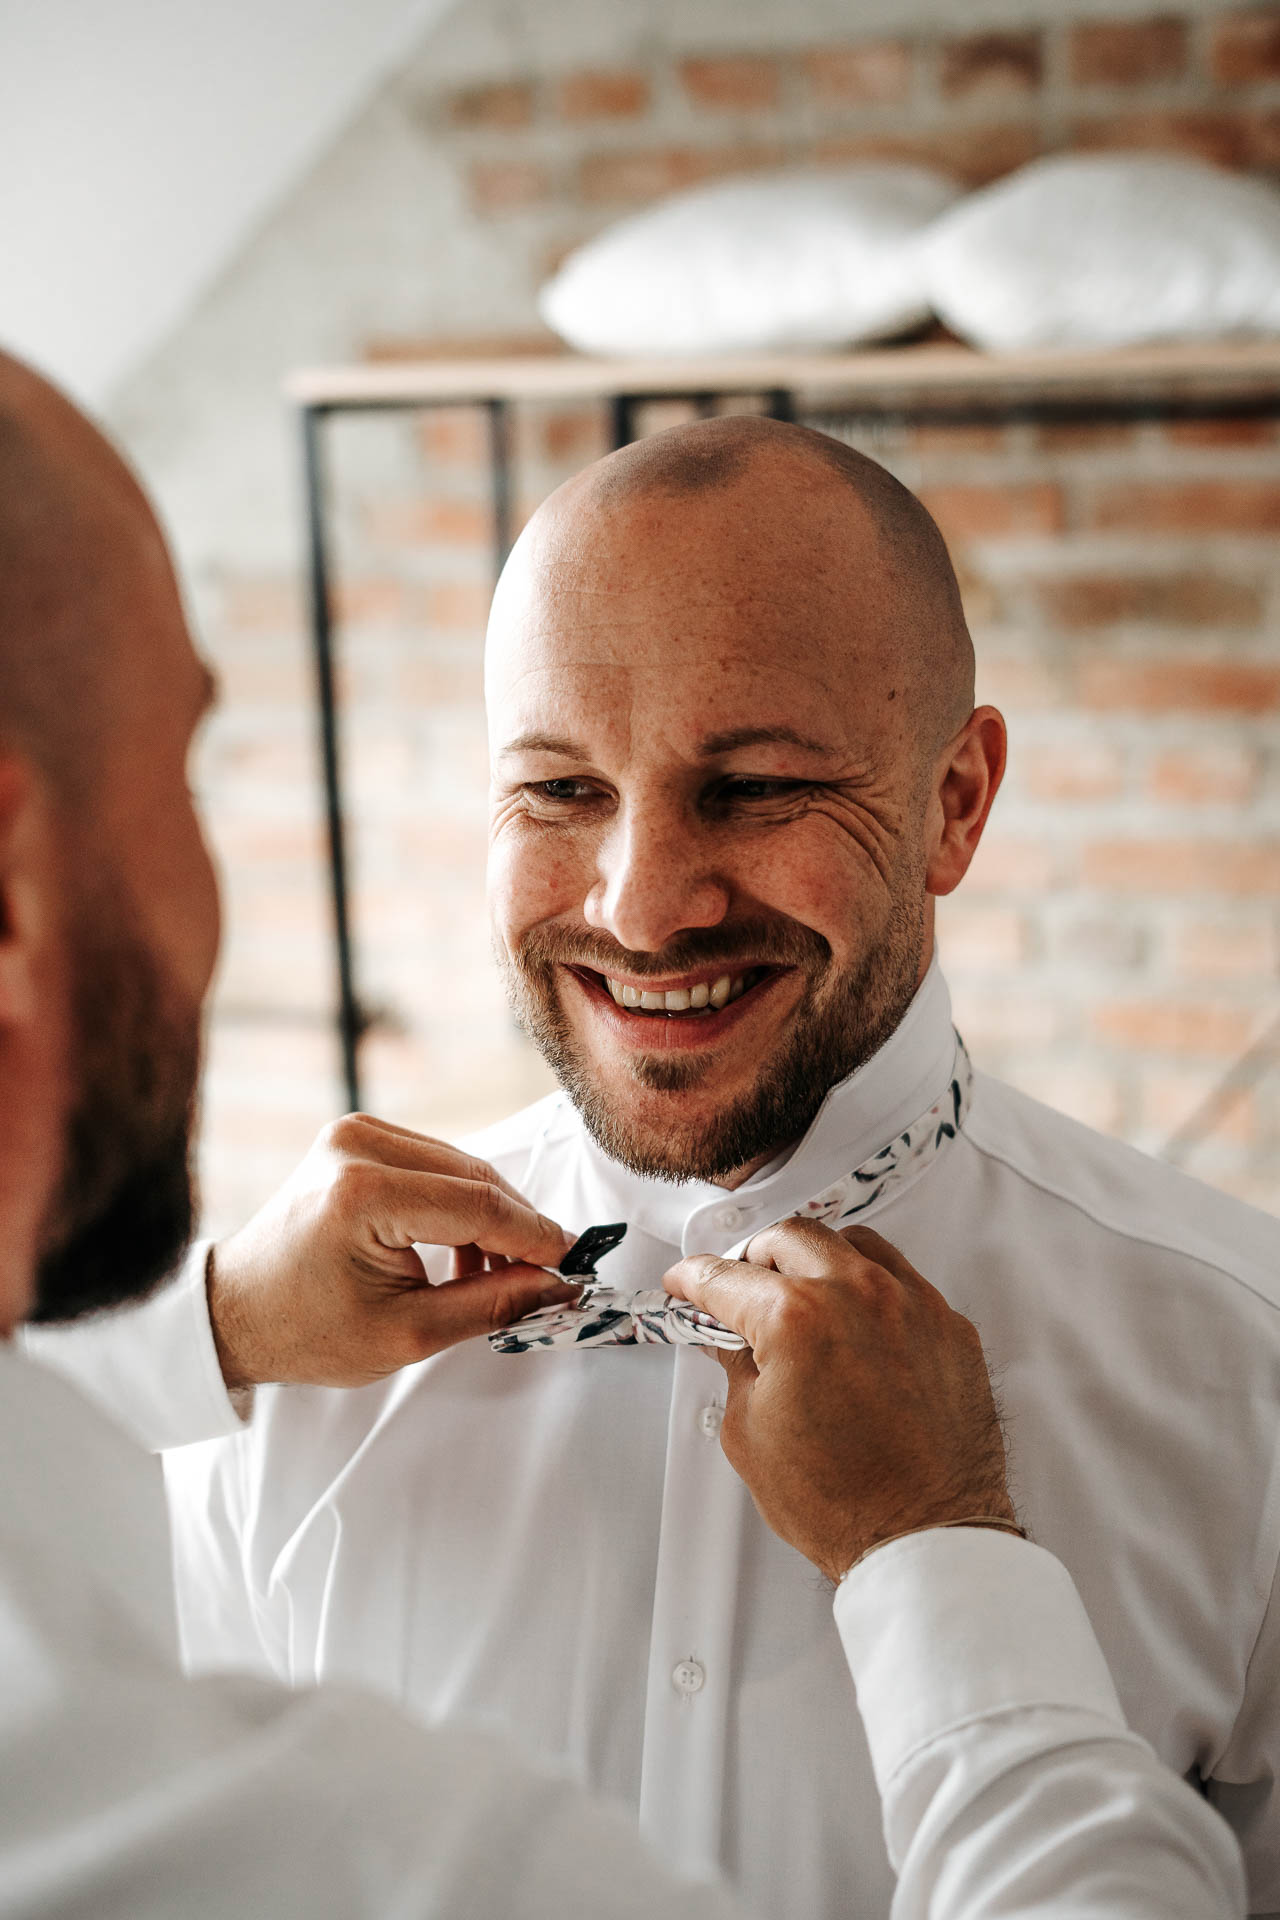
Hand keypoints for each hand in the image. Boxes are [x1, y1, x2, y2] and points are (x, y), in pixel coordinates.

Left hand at [208, 1113, 577, 1390]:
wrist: (236, 1311)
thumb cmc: (306, 1331)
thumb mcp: (407, 1334)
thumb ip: (490, 1304)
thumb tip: (557, 1287)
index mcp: (363, 1193)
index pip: (478, 1205)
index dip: (536, 1237)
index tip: (575, 1265)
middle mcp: (357, 1145)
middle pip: (475, 1177)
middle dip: (519, 1226)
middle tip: (552, 1272)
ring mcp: (355, 1133)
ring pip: (461, 1166)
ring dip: (491, 1215)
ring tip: (500, 1273)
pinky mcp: (357, 1136)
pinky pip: (434, 1162)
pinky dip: (460, 1202)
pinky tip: (463, 1250)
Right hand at [664, 1220, 1014, 1583]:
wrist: (925, 1538)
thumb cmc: (845, 1503)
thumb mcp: (751, 1434)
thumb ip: (736, 1368)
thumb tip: (730, 1341)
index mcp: (796, 1318)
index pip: (726, 1276)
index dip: (693, 1280)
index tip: (687, 1285)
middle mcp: (858, 1296)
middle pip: (789, 1239)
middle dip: (753, 1257)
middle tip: (738, 1287)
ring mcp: (912, 1305)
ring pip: (853, 1244)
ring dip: (816, 1259)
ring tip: (800, 1291)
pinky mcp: (950, 1327)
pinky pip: (904, 1280)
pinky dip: (870, 1289)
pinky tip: (856, 1321)